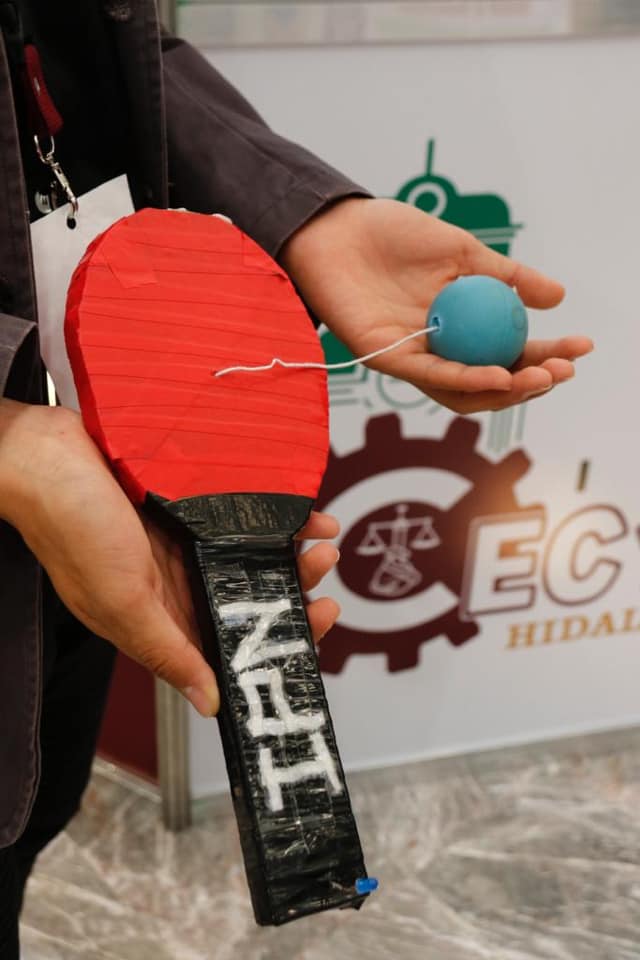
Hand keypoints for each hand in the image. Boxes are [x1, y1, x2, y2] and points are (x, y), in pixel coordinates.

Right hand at [0, 401, 339, 715]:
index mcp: (160, 619)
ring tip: (322, 534)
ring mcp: (180, 542)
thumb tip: (208, 703)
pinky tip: (295, 503)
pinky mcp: (183, 506)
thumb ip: (168, 650)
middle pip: (249, 597)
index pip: (231, 645)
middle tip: (323, 569)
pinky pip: (237, 513)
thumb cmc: (68, 525)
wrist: (41, 452)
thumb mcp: (121, 600)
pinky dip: (269, 510)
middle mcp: (174, 585)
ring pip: (249, 554)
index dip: (277, 639)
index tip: (317, 621)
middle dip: (294, 587)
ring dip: (289, 547)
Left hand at [280, 198, 592, 412]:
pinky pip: (433, 376)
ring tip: (541, 379)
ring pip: (466, 389)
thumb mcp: (463, 250)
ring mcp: (415, 356)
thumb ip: (507, 276)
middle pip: (492, 378)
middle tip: (564, 370)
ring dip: (506, 389)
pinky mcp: (387, 359)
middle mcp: (441, 347)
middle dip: (533, 380)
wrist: (338, 229)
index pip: (510, 348)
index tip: (581, 347)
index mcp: (461, 324)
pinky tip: (498, 376)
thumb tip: (559, 299)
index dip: (546, 352)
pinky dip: (468, 379)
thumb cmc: (393, 236)